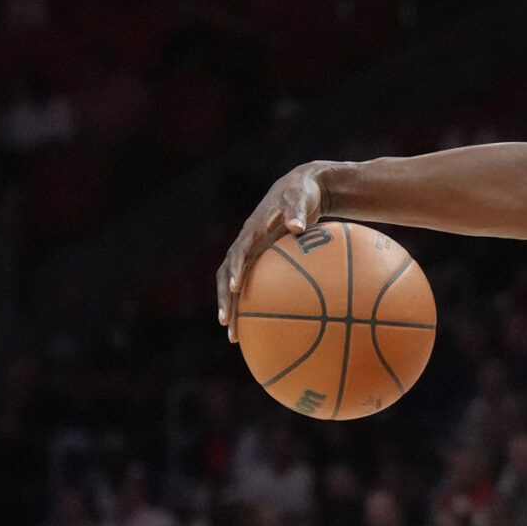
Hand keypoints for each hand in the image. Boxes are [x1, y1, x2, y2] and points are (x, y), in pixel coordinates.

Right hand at [216, 162, 332, 339]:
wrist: (300, 189)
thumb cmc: (302, 192)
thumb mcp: (301, 197)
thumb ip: (297, 211)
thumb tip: (296, 227)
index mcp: (252, 230)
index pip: (238, 252)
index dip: (234, 270)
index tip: (233, 289)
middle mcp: (246, 244)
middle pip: (226, 276)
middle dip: (224, 300)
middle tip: (226, 323)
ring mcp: (251, 253)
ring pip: (234, 284)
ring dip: (232, 308)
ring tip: (235, 336)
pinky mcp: (260, 260)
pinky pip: (253, 285)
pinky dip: (253, 304)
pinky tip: (264, 327)